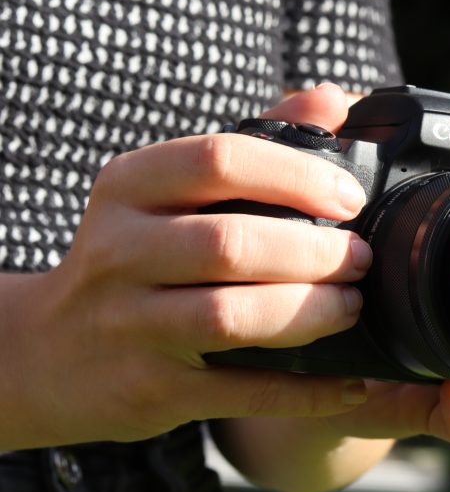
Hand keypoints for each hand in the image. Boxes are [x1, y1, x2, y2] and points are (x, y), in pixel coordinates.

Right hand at [2, 84, 372, 447]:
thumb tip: (333, 99)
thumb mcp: (169, 191)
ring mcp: (130, 324)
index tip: (350, 198)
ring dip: (310, 312)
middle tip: (360, 259)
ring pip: (232, 317)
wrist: (48, 351)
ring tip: (350, 306)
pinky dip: (307, 391)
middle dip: (314, 252)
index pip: (220, 160)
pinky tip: (350, 383)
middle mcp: (120, 252)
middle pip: (231, 244)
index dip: (298, 176)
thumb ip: (255, 142)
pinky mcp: (151, 389)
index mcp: (130, 188)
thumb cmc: (135, 256)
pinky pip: (243, 391)